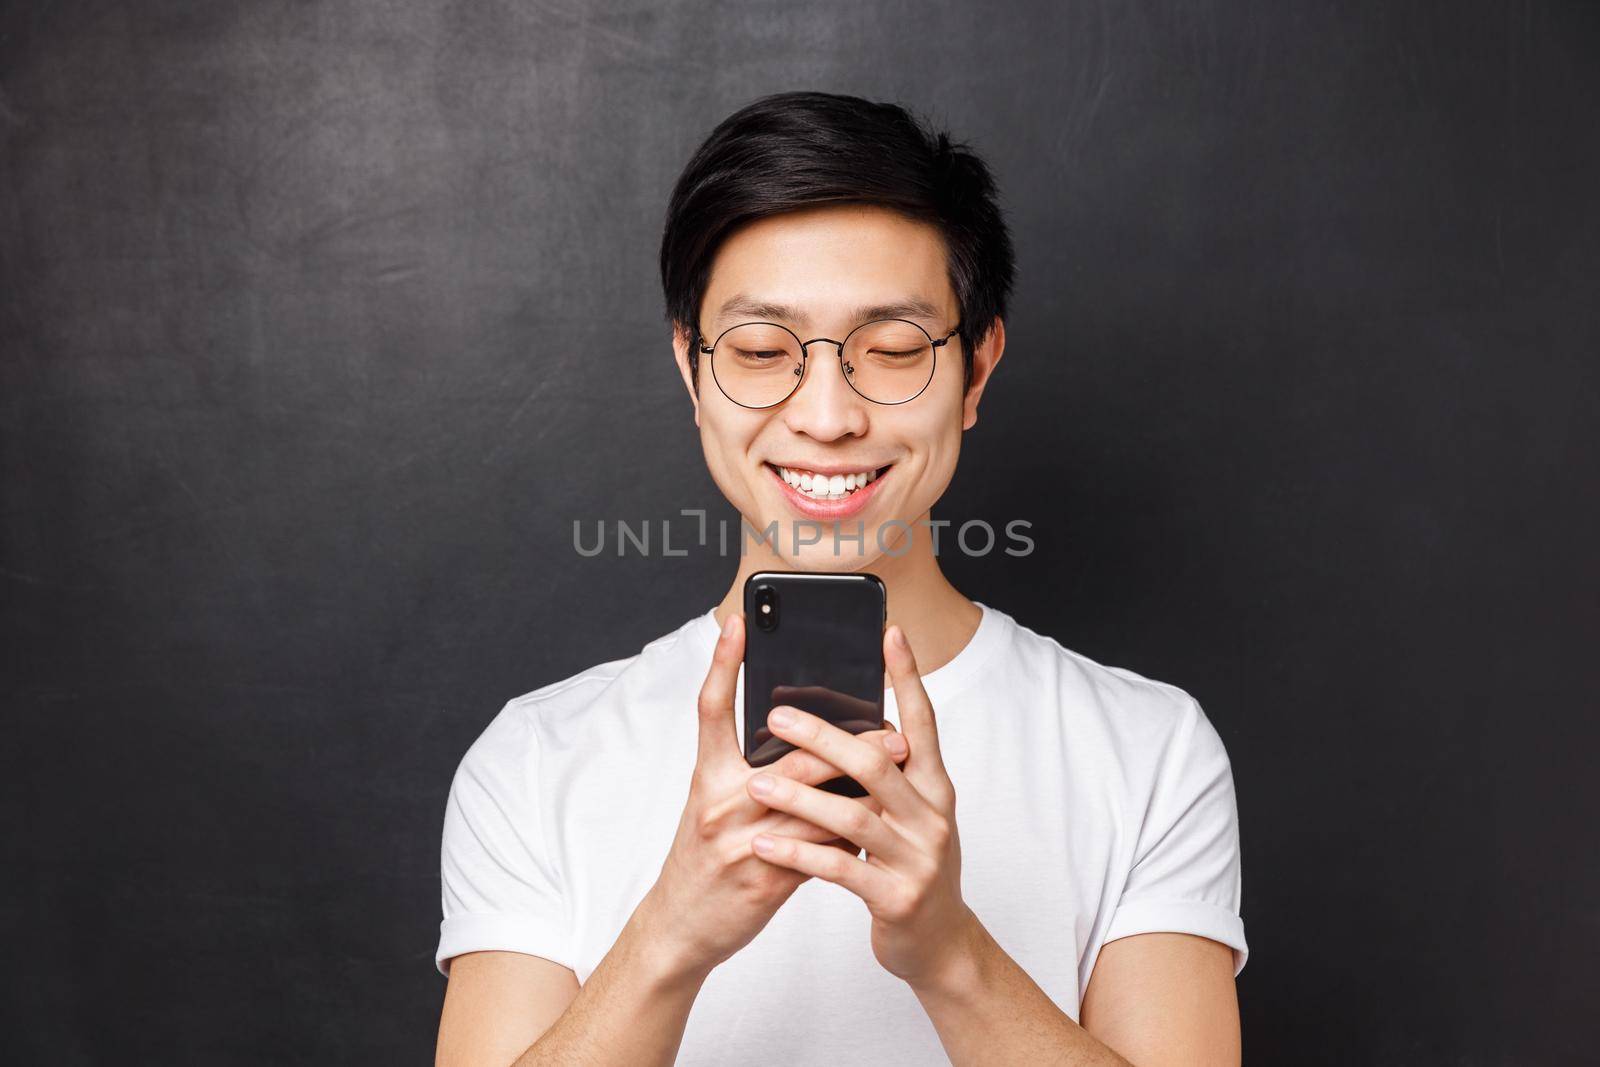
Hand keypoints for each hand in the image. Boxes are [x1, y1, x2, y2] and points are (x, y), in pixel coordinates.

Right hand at [638, 613, 908, 979]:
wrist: (681, 927)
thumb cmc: (707, 858)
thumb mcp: (716, 804)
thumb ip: (754, 771)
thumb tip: (813, 735)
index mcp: (708, 776)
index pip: (712, 708)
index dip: (723, 663)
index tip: (739, 622)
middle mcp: (723, 803)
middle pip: (788, 759)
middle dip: (842, 740)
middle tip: (887, 726)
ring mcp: (745, 842)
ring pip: (814, 803)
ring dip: (862, 782)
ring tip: (897, 762)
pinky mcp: (766, 879)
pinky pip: (822, 849)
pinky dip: (853, 831)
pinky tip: (881, 818)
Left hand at [742, 624, 974, 988]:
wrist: (942, 945)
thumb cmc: (913, 868)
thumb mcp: (911, 815)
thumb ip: (885, 776)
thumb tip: (846, 728)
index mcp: (936, 787)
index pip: (923, 721)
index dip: (908, 677)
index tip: (888, 634)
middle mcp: (932, 815)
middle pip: (875, 762)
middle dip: (824, 736)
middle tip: (777, 714)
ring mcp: (917, 858)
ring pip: (852, 816)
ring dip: (798, 797)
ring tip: (754, 786)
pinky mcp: (895, 897)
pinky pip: (839, 869)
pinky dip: (799, 854)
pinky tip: (764, 844)